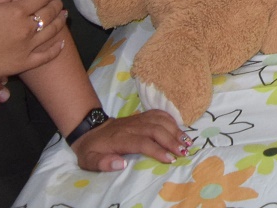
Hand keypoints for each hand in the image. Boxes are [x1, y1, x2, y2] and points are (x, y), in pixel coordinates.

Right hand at [0, 0, 67, 83]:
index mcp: (17, 11)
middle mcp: (26, 28)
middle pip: (50, 13)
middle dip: (57, 5)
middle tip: (59, 3)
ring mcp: (27, 46)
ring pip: (52, 31)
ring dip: (61, 21)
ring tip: (64, 16)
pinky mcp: (25, 63)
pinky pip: (47, 56)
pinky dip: (57, 49)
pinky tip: (62, 43)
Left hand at [71, 110, 185, 171]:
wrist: (90, 130)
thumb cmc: (92, 149)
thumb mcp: (89, 160)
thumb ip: (103, 163)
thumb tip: (121, 163)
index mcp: (120, 138)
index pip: (142, 142)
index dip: (157, 150)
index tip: (169, 159)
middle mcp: (132, 126)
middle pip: (155, 129)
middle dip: (172, 140)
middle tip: (184, 151)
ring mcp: (137, 119)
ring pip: (159, 120)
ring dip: (175, 130)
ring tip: (187, 141)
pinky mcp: (141, 116)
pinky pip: (158, 114)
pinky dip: (171, 119)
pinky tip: (179, 128)